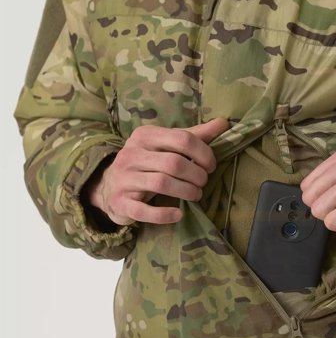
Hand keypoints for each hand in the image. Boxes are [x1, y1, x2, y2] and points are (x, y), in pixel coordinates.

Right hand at [87, 118, 228, 224]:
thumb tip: (224, 123)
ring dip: (186, 192)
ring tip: (196, 195)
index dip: (204, 154)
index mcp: (145, 135)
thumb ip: (194, 136)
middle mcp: (132, 154)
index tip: (211, 166)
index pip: (182, 138)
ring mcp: (124, 178)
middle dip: (197, 175)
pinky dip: (164, 214)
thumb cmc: (147, 163)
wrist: (109, 187)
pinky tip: (179, 214)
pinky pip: (144, 210)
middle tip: (203, 183)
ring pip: (161, 183)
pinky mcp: (121, 202)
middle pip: (174, 163)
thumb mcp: (167, 145)